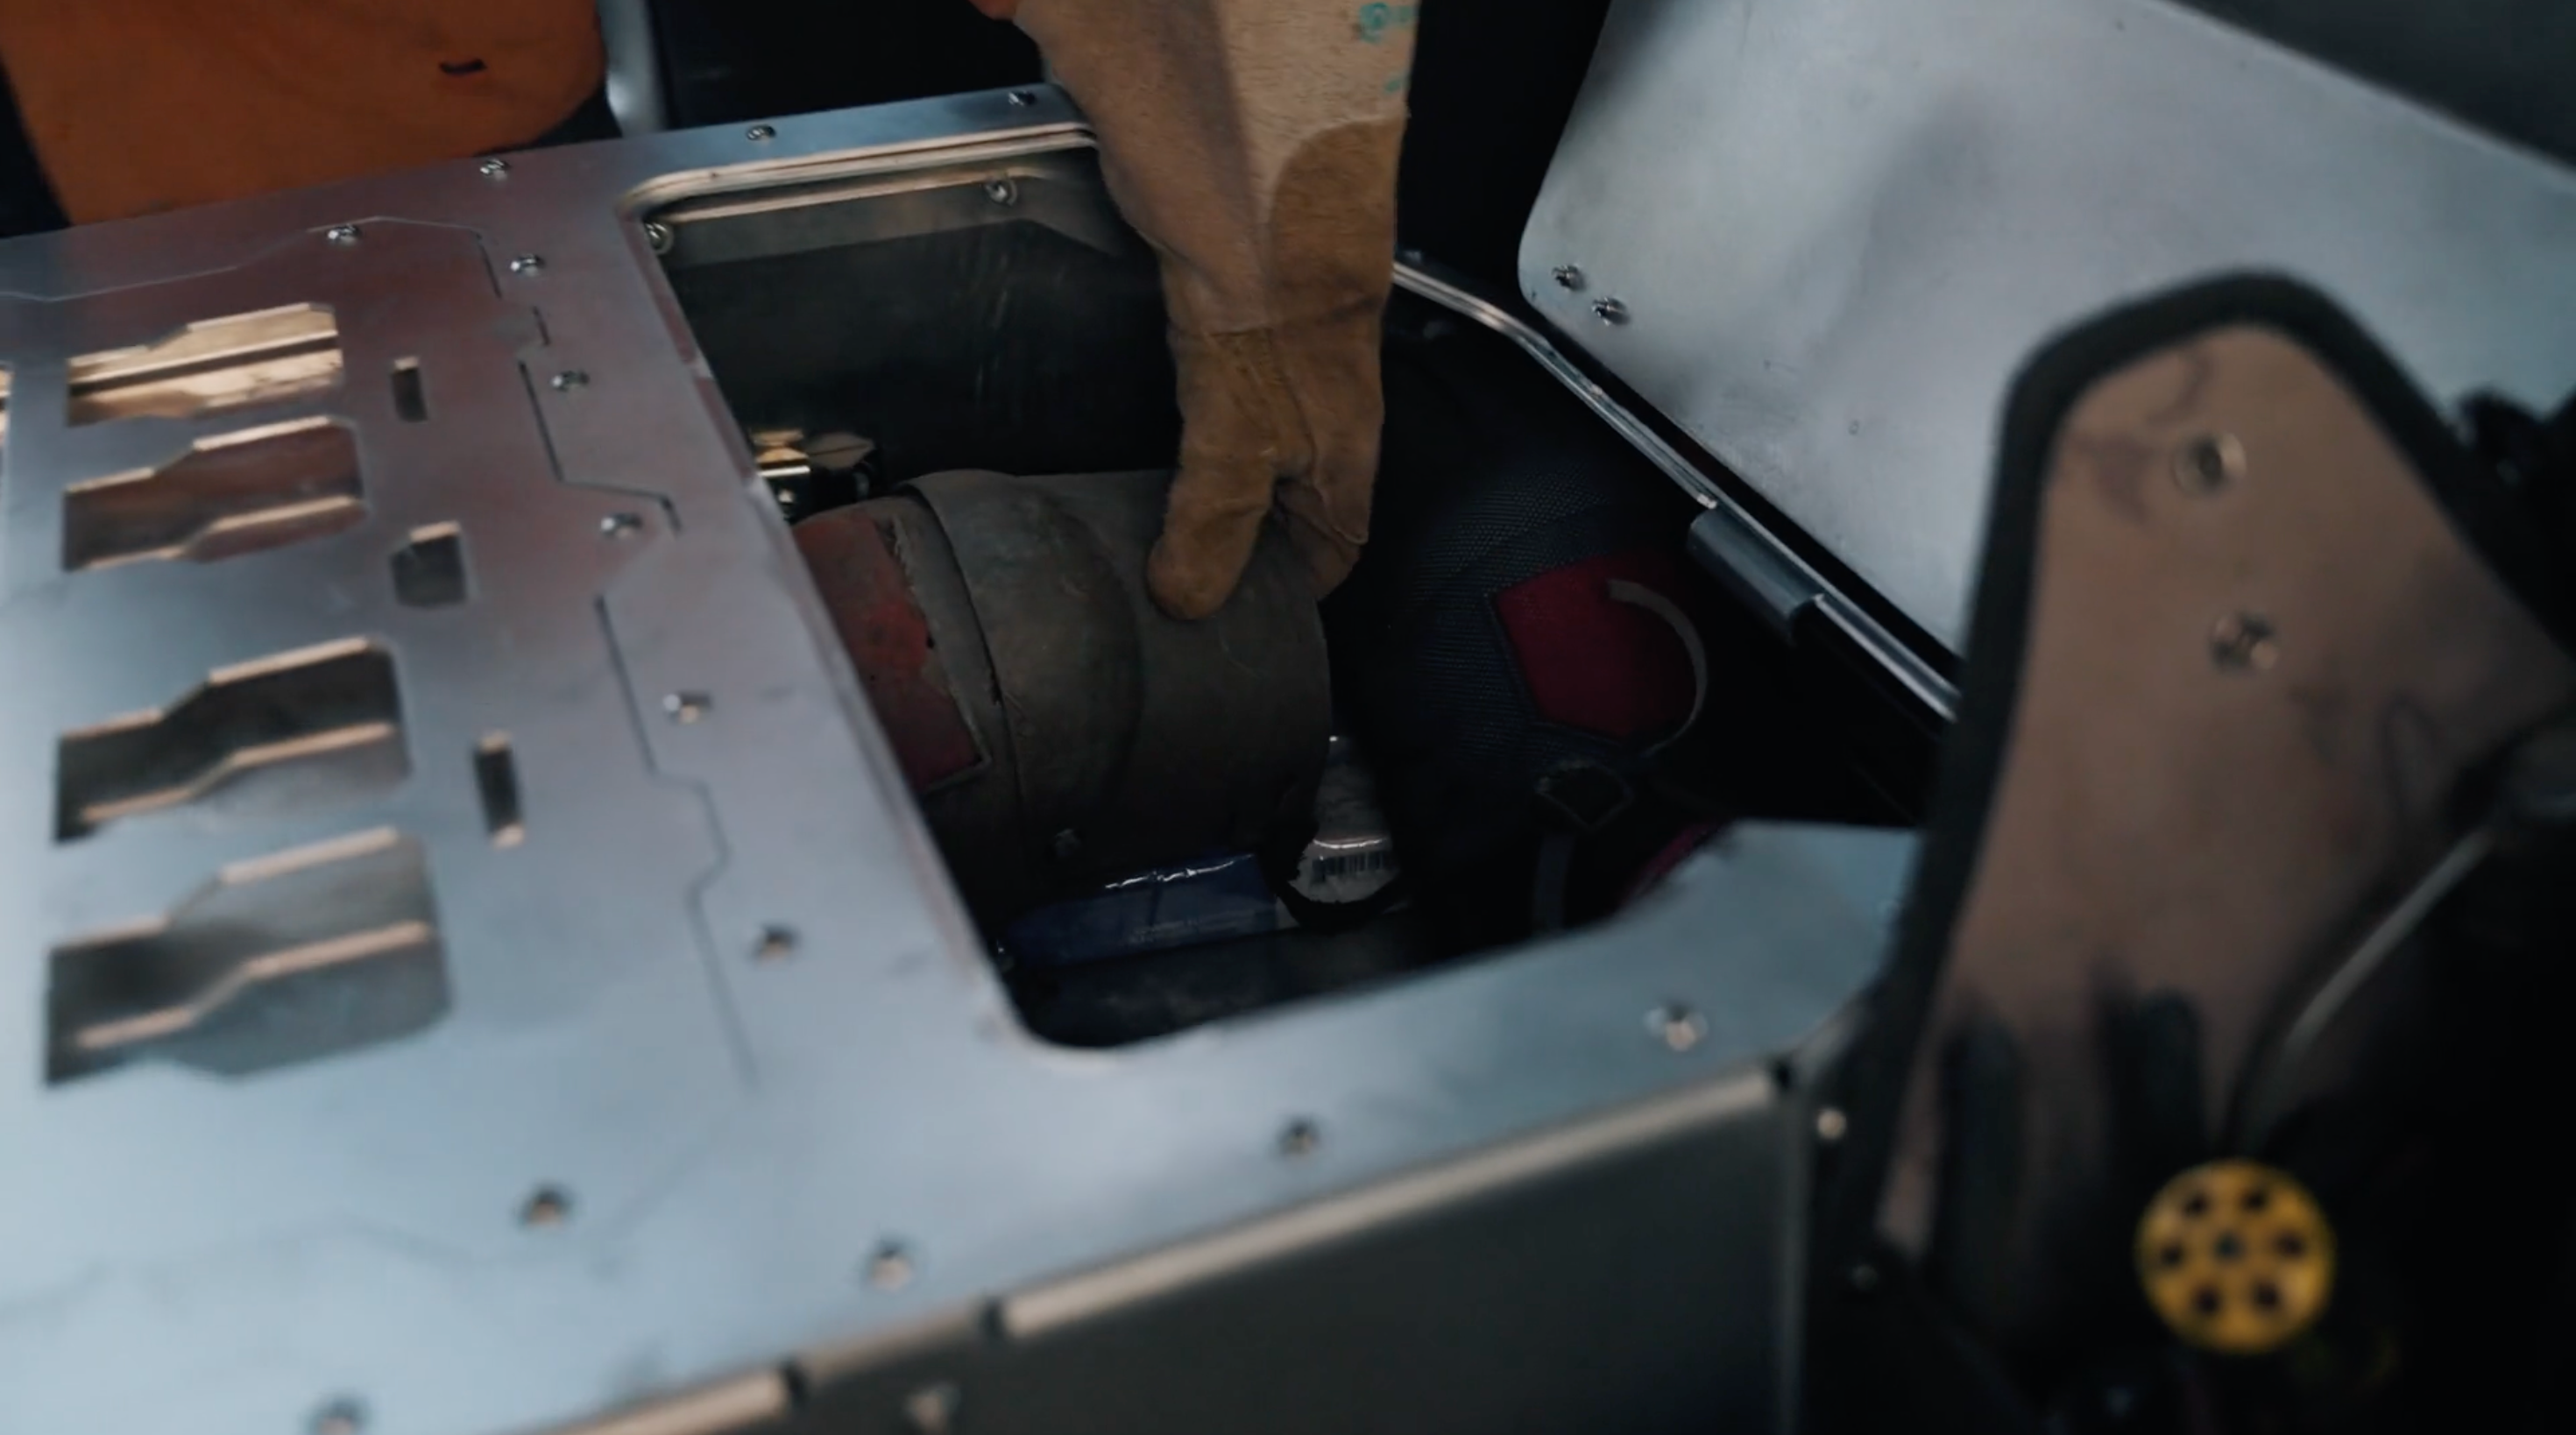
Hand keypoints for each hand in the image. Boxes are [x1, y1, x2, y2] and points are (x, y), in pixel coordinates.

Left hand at [992, 0, 1419, 616]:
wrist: (1254, 182)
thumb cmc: (1275, 300)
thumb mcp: (1237, 441)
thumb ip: (1210, 523)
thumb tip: (1185, 599)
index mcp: (1341, 457)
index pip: (1335, 550)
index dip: (1295, 593)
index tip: (1247, 624)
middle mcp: (1315, 414)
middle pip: (1290, 500)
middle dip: (1245, 546)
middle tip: (1180, 584)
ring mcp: (1272, 360)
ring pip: (1248, 443)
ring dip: (1203, 482)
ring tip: (1144, 522)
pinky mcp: (1228, 313)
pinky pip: (1207, 387)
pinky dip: (1177, 417)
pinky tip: (1136, 427)